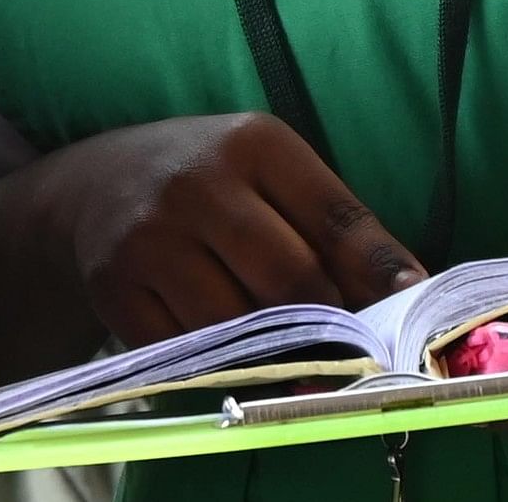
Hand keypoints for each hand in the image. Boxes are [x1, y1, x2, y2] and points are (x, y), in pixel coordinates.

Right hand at [34, 113, 423, 344]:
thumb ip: (333, 225)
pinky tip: (226, 351)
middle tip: (350, 349)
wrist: (94, 187)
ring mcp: (149, 238)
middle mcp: (198, 183)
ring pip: (241, 327)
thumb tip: (408, 291)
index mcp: (254, 143)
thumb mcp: (271, 174)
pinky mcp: (114, 288)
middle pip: (292, 281)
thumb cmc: (210, 183)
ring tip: (286, 349)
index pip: (336, 218)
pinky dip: (218, 365)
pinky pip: (188, 353)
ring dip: (274, 352)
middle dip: (329, 324)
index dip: (381, 271)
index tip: (414, 309)